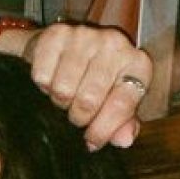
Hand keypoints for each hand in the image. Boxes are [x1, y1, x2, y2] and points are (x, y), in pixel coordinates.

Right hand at [23, 24, 152, 150]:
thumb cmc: (94, 82)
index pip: (121, 105)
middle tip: (75, 114)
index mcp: (136, 64)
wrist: (63, 51)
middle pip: (89, 100)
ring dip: (59, 102)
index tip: (91, 143)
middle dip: (78, 117)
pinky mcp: (56, 34)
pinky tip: (52, 81)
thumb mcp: (114, 103)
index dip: (103, 130)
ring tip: (64, 96)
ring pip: (63, 90)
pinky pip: (43, 77)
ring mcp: (85, 36)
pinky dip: (43, 87)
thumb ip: (123, 124)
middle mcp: (114, 44)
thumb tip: (124, 140)